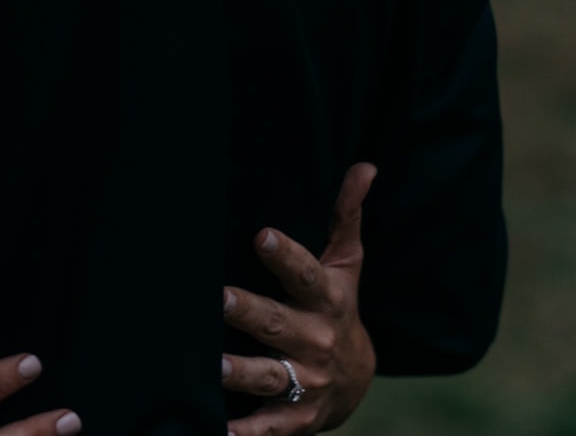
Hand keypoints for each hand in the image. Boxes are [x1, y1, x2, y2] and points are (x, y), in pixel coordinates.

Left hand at [221, 162, 376, 434]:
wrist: (356, 380)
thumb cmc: (335, 306)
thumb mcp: (345, 265)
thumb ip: (345, 217)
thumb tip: (364, 166)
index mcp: (326, 300)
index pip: (306, 274)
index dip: (286, 256)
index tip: (262, 234)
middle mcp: (316, 341)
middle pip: (279, 324)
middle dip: (250, 312)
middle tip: (219, 297)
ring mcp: (305, 381)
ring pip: (269, 376)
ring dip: (240, 372)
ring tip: (211, 364)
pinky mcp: (295, 418)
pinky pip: (269, 428)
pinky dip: (247, 433)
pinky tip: (218, 431)